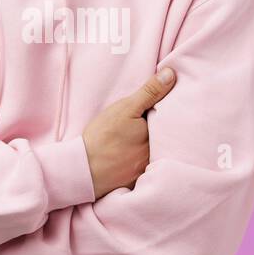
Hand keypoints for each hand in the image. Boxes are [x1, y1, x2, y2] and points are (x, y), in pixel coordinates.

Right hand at [81, 67, 176, 199]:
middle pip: (164, 137)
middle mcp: (157, 154)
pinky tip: (130, 154)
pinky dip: (141, 159)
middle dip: (161, 129)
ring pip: (156, 151)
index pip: (170, 121)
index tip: (160, 104)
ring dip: (152, 144)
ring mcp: (148, 169)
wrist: (82, 169)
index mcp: (156, 135)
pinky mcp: (137, 180)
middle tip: (145, 122)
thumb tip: (171, 74)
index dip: (166, 111)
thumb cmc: (102, 137)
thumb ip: (150, 92)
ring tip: (136, 138)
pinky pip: (146, 168)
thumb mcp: (125, 108)